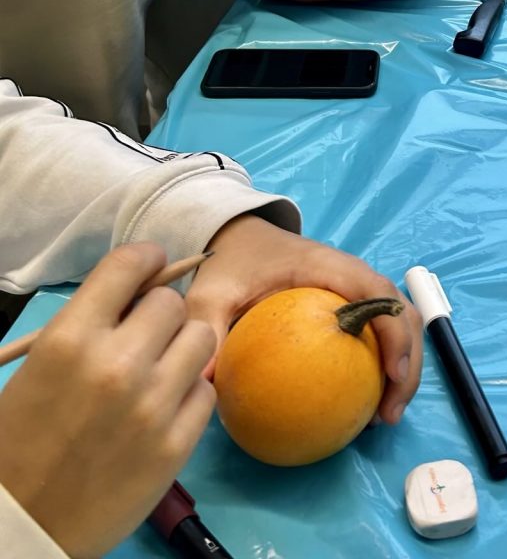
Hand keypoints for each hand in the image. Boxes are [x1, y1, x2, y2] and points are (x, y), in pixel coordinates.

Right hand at [0, 244, 215, 558]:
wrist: (24, 525)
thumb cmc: (22, 440)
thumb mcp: (42, 365)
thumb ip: (91, 325)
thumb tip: (138, 292)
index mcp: (70, 339)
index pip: (129, 265)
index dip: (146, 259)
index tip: (152, 266)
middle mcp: (116, 365)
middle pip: (172, 301)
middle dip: (161, 312)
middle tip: (149, 333)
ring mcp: (152, 405)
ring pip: (201, 337)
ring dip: (182, 345)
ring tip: (162, 366)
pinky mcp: (176, 444)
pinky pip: (206, 389)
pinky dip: (190, 391)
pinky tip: (167, 404)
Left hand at [185, 216, 422, 424]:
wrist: (239, 237)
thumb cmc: (232, 262)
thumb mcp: (211, 293)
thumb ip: (209, 330)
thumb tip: (205, 386)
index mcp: (326, 265)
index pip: (377, 292)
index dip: (394, 330)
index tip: (391, 375)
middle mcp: (351, 275)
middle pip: (401, 312)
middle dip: (409, 361)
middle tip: (389, 413)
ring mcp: (355, 290)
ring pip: (398, 324)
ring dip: (402, 367)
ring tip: (383, 417)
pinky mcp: (351, 305)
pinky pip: (378, 333)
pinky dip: (383, 365)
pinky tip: (363, 405)